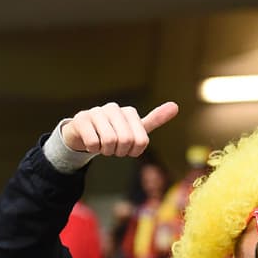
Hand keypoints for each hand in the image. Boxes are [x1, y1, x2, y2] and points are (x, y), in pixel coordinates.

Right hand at [61, 101, 178, 156]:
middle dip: (120, 151)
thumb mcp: (136, 128)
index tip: (129, 150)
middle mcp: (114, 108)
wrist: (84, 132)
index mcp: (130, 112)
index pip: (141, 141)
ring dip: (106, 151)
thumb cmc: (114, 132)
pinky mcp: (81, 119)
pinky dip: (93, 149)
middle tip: (114, 149)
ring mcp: (96, 112)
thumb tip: (175, 106)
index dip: (135, 151)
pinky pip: (93, 142)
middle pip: (126, 141)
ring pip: (109, 141)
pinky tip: (92, 143)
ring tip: (104, 146)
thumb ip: (155, 119)